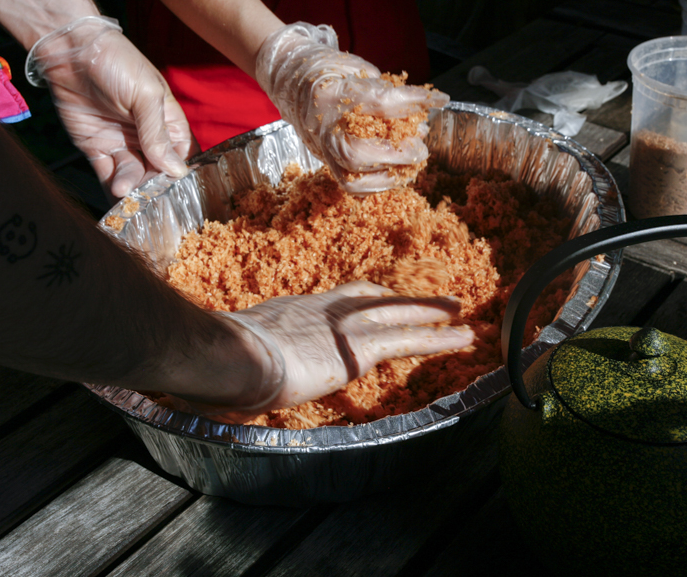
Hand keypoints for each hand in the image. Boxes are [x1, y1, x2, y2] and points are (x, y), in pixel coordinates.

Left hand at [25, 16, 198, 197]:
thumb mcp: (145, 95)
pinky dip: (110, 188)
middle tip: (146, 197)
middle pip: (155, 170)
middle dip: (152, 185)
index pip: (179, 154)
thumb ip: (157, 133)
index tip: (174, 188)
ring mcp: (120, 142)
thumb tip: (175, 169)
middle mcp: (145, 134)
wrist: (68, 49)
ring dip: (130, 188)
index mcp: (166, 120)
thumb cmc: (115, 60)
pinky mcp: (95, 147)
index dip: (177, 172)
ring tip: (125, 192)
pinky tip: (115, 197)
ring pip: (131, 175)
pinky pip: (106, 174)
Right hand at [215, 281, 473, 416]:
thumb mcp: (235, 355)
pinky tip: (463, 339)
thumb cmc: (224, 364)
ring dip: (432, 314)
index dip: (365, 298)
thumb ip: (242, 365)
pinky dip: (439, 338)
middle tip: (433, 300)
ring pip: (399, 315)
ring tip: (461, 314)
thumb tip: (223, 390)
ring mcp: (343, 327)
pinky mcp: (357, 350)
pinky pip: (408, 341)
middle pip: (375, 298)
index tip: (380, 296)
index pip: (339, 299)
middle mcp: (324, 310)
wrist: (233, 357)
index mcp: (296, 312)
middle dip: (405, 299)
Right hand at [255, 22, 448, 192]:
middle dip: (397, 154)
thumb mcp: (358, 68)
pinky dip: (376, 184)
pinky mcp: (323, 158)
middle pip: (357, 153)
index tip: (439, 100)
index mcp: (331, 92)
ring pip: (352, 175)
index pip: (379, 101)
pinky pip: (349, 184)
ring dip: (389, 175)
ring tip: (412, 165)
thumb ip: (385, 91)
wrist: (290, 77)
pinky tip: (395, 174)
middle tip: (421, 147)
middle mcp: (322, 124)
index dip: (413, 101)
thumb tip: (419, 115)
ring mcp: (320, 145)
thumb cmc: (328, 69)